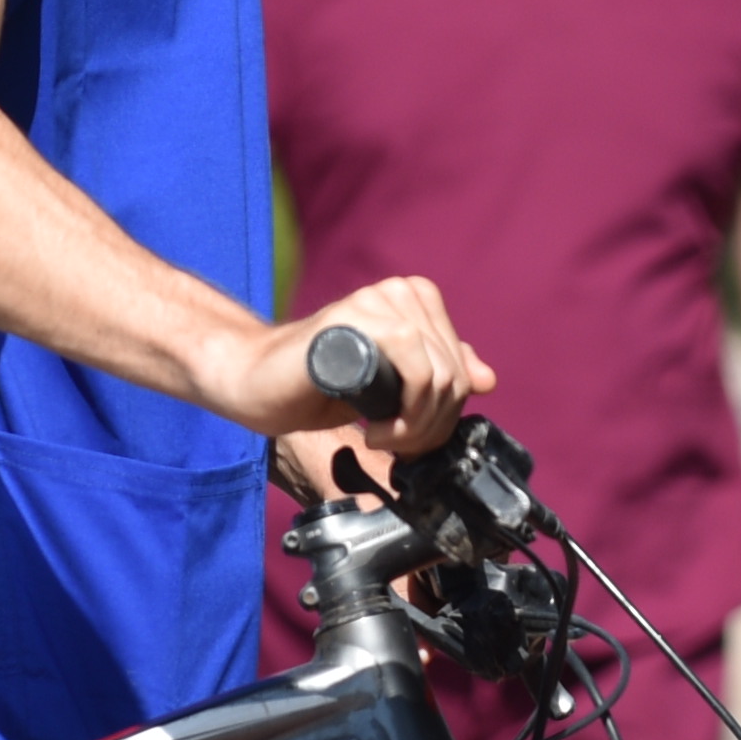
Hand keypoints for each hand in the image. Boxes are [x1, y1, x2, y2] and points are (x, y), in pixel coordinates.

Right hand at [211, 275, 483, 478]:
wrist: (253, 382)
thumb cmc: (315, 385)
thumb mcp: (390, 387)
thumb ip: (435, 375)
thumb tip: (487, 378)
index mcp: (413, 300)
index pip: (462, 367)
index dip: (444, 415)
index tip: (410, 438)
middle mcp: (400, 292)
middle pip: (455, 375)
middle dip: (432, 427)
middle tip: (397, 447)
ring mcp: (378, 300)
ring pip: (440, 375)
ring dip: (417, 427)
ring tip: (384, 439)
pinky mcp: (357, 317)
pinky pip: (415, 365)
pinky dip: (404, 414)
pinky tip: (373, 430)